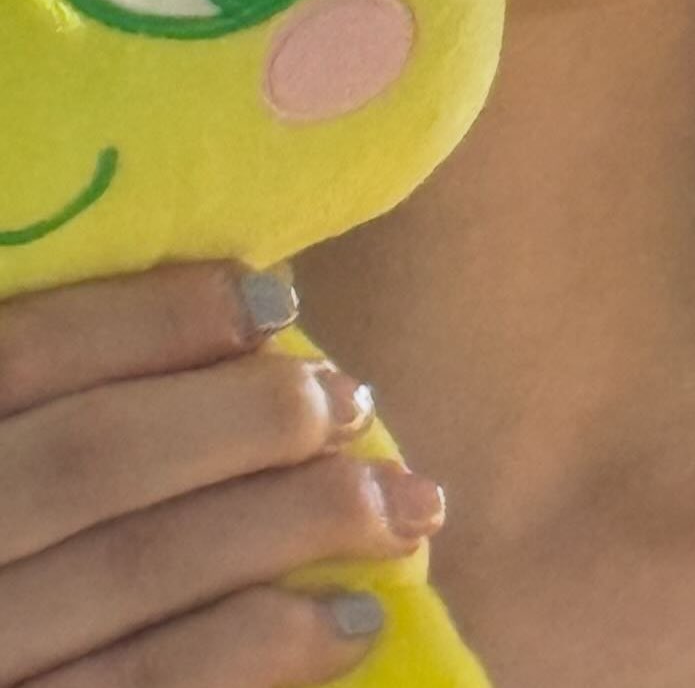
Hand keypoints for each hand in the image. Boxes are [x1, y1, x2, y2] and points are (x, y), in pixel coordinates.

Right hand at [0, 261, 444, 686]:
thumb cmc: (9, 536)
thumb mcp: (9, 442)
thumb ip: (65, 397)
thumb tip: (248, 311)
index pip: (28, 351)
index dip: (157, 316)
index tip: (276, 300)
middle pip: (99, 456)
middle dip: (249, 417)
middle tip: (355, 400)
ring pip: (142, 566)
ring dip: (294, 522)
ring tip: (403, 504)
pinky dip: (268, 646)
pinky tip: (356, 623)